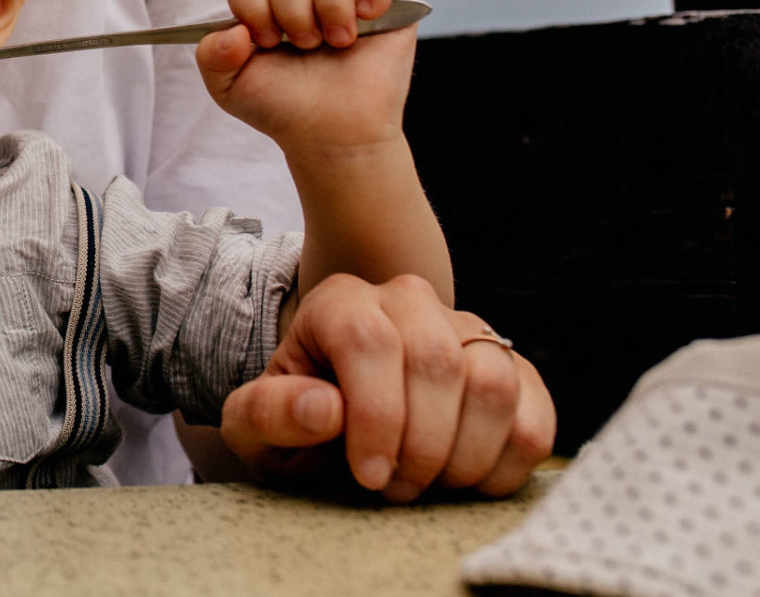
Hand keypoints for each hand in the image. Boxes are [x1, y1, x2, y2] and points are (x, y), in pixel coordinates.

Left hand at [198, 0, 417, 155]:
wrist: (331, 138)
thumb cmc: (284, 109)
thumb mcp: (230, 89)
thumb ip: (212, 56)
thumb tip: (233, 30)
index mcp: (266, 10)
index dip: (253, 7)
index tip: (266, 42)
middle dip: (290, 11)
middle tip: (304, 46)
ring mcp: (348, 1)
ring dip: (329, 5)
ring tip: (336, 43)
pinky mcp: (391, 10)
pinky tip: (366, 19)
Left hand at [221, 274, 554, 501]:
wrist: (336, 427)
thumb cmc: (295, 424)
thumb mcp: (255, 427)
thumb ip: (270, 414)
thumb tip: (325, 408)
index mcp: (341, 303)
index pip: (369, 341)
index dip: (376, 416)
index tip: (369, 475)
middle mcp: (408, 301)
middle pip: (436, 361)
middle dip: (420, 445)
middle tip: (395, 488)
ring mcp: (467, 329)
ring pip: (493, 383)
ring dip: (465, 455)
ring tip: (427, 484)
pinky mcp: (512, 368)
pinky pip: (535, 414)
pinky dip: (508, 463)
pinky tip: (467, 481)